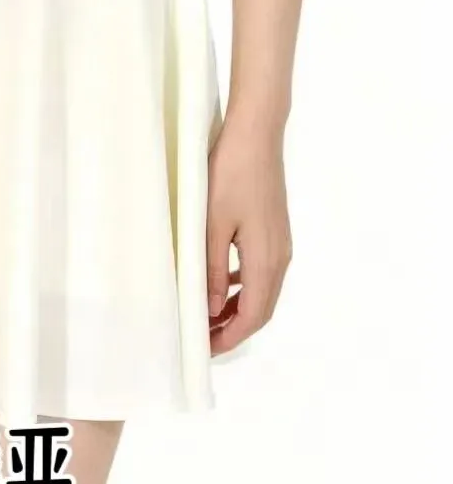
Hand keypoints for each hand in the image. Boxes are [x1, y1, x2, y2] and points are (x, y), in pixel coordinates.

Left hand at [206, 111, 292, 354]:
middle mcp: (280, 257)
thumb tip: (212, 310)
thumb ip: (212, 270)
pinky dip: (243, 285)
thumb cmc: (230, 173)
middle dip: (233, 328)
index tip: (204, 349)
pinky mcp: (275, 230)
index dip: (229, 338)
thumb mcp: (212, 224)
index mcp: (266, 260)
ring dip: (238, 308)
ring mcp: (281, 243)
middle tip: (202, 338)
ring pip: (262, 291)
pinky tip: (222, 281)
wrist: (257, 134)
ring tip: (207, 315)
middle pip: (261, 309)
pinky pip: (262, 270)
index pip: (252, 316)